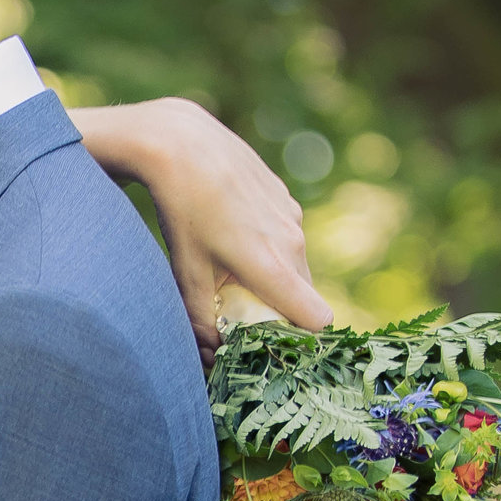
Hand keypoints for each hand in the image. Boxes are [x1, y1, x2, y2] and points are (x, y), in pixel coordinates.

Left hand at [86, 97, 334, 360]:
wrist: (183, 143)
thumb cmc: (182, 211)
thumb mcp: (185, 272)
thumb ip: (200, 321)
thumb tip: (213, 358)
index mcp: (271, 266)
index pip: (318, 319)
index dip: (300, 336)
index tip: (271, 342)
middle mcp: (292, 241)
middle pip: (304, 295)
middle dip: (279, 310)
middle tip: (240, 311)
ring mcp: (292, 216)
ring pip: (295, 265)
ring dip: (273, 277)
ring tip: (231, 269)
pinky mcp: (286, 197)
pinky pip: (287, 237)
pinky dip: (269, 247)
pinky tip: (233, 232)